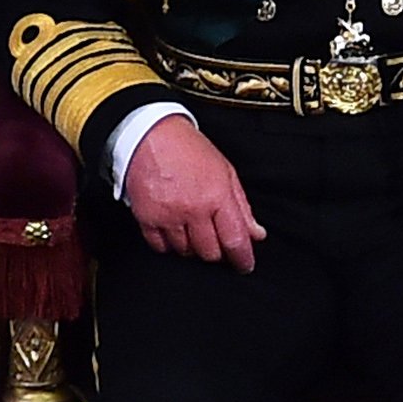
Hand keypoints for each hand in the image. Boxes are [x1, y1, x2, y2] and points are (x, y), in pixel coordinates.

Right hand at [123, 118, 265, 268]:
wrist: (151, 135)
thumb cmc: (190, 151)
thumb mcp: (226, 173)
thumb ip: (242, 207)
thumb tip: (256, 234)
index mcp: (218, 197)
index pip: (235, 240)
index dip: (242, 259)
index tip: (244, 265)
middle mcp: (193, 209)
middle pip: (210, 252)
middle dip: (217, 251)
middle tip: (215, 240)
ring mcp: (168, 215)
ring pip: (185, 252)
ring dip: (192, 247)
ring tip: (193, 228)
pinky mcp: (146, 217)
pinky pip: (160, 247)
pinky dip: (169, 245)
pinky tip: (174, 231)